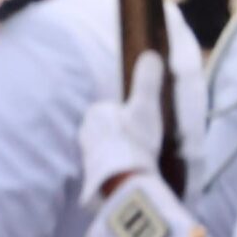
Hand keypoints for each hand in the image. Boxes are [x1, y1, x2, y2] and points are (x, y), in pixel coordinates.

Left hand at [77, 51, 164, 204]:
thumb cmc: (135, 141)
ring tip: (141, 161)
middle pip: (113, 129)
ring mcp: (87, 154)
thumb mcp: (144, 107)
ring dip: (124, 153)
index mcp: (95, 113)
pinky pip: (109, 166)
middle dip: (127, 135)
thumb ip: (147, 81)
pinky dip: (120, 168)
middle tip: (145, 146)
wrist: (124, 182)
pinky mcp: (92, 175)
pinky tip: (132, 173)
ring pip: (110, 148)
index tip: (145, 128)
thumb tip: (150, 54)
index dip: (134, 118)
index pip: (117, 109)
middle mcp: (85, 132)